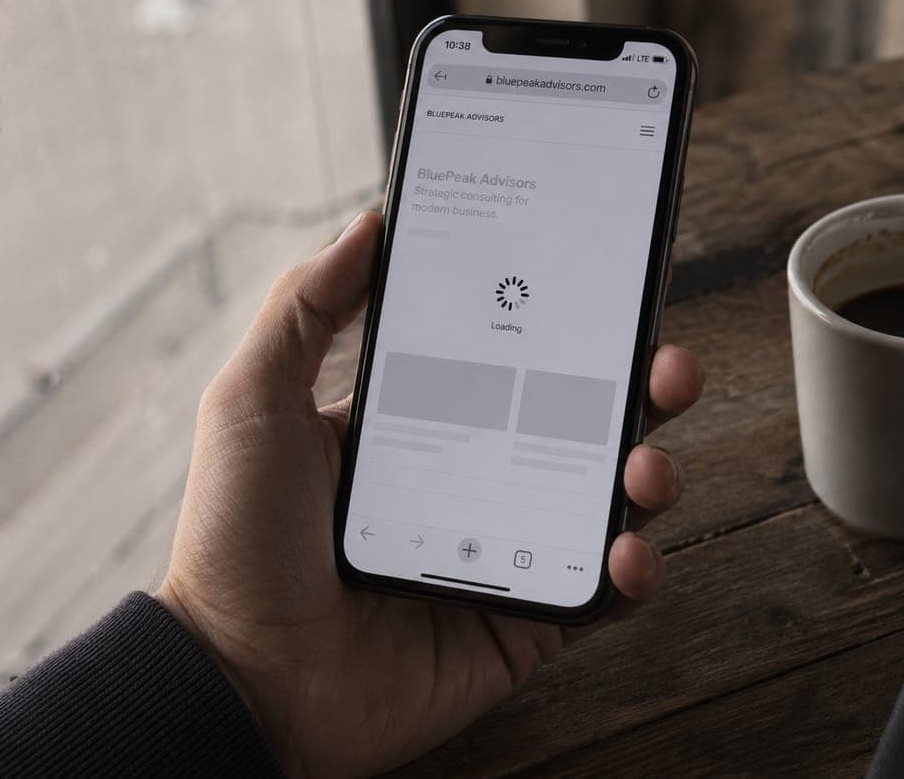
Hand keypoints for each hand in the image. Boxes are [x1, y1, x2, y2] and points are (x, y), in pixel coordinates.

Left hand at [156, 211, 703, 776]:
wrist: (242, 677)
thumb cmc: (236, 540)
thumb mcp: (255, 402)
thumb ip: (306, 309)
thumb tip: (368, 226)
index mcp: (422, 426)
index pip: (513, 361)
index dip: (565, 326)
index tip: (604, 286)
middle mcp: (474, 482)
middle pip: (580, 423)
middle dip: (640, 388)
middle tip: (666, 363)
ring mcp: (504, 552)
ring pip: (607, 502)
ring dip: (649, 473)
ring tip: (645, 465)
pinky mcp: (522, 623)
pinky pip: (601, 594)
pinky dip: (633, 572)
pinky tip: (624, 550)